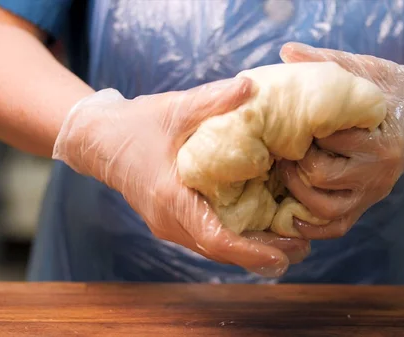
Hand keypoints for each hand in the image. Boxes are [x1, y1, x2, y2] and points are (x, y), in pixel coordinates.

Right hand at [53, 78, 309, 276]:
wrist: (99, 140)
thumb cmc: (137, 124)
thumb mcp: (174, 109)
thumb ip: (212, 100)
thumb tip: (251, 85)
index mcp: (170, 198)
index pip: (214, 237)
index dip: (250, 250)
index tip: (282, 255)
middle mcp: (169, 221)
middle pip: (220, 251)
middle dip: (262, 255)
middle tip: (304, 248)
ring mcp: (169, 225)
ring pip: (215, 248)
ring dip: (252, 251)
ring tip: (292, 246)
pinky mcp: (173, 221)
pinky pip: (208, 238)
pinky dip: (237, 240)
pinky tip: (263, 232)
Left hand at [277, 42, 403, 238]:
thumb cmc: (391, 90)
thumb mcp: (365, 70)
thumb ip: (328, 61)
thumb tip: (286, 51)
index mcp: (381, 141)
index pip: (329, 141)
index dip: (301, 133)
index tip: (287, 123)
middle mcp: (380, 172)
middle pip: (322, 177)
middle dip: (294, 163)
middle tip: (280, 149)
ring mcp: (373, 192)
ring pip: (327, 210)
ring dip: (297, 194)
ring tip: (284, 172)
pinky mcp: (367, 204)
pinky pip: (338, 226)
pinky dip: (313, 227)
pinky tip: (292, 216)